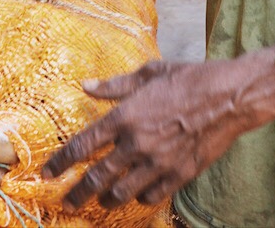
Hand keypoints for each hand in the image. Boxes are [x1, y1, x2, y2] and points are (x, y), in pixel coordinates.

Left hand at [46, 56, 273, 208]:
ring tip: (100, 202)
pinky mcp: (178, 175)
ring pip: (122, 192)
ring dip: (107, 199)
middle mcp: (136, 143)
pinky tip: (136, 194)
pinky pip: (151, 195)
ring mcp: (157, 163)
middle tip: (67, 202)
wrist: (227, 97)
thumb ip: (115, 85)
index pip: (83, 145)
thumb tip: (87, 86)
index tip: (47, 172)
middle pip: (98, 177)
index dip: (61, 161)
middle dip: (78, 192)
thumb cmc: (187, 79)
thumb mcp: (148, 73)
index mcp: (125, 116)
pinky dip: (140, 197)